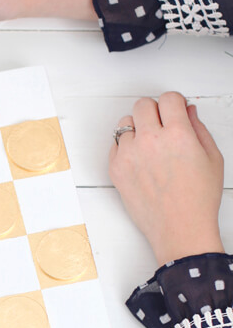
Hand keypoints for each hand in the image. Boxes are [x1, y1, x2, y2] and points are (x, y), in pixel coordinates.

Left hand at [109, 92, 224, 265]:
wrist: (179, 230)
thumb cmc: (198, 200)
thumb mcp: (212, 158)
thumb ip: (198, 129)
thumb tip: (187, 111)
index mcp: (178, 135)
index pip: (168, 98)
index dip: (174, 102)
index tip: (175, 110)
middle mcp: (150, 141)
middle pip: (142, 104)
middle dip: (154, 111)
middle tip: (162, 125)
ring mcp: (129, 154)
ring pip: (125, 123)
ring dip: (137, 128)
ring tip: (150, 145)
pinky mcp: (115, 168)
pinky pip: (115, 144)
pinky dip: (126, 147)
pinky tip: (141, 160)